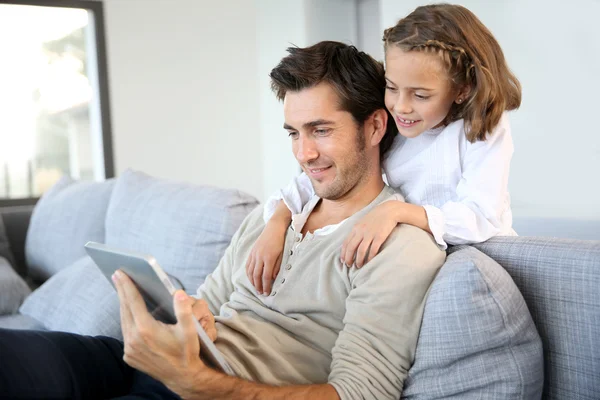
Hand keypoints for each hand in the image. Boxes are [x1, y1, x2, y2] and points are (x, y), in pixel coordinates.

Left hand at [112, 270, 208, 392]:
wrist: (183, 377)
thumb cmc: (187, 351)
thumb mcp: (189, 330)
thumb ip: (184, 310)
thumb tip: (178, 293)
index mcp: (146, 330)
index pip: (133, 302)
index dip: (127, 286)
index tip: (120, 273)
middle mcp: (134, 340)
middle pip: (125, 309)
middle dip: (122, 292)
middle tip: (118, 276)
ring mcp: (129, 350)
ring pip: (124, 321)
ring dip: (123, 305)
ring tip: (122, 291)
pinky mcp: (129, 356)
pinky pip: (125, 333)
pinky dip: (127, 320)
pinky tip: (130, 313)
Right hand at [246, 218, 286, 294]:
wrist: (274, 228)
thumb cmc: (280, 241)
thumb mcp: (282, 254)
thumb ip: (277, 267)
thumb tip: (273, 278)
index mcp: (269, 258)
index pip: (266, 276)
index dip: (266, 286)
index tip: (267, 293)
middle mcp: (260, 257)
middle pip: (257, 275)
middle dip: (258, 286)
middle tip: (261, 293)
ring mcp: (254, 254)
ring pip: (250, 271)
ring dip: (252, 281)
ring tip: (256, 288)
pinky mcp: (251, 252)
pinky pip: (247, 265)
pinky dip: (248, 273)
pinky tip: (251, 278)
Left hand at [341, 201, 401, 267]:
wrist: (389, 210)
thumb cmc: (376, 217)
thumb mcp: (363, 221)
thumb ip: (357, 230)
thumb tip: (351, 240)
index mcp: (356, 228)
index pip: (346, 242)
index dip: (343, 253)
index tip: (343, 260)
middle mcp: (361, 231)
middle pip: (351, 247)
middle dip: (349, 258)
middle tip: (349, 266)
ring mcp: (370, 234)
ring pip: (361, 250)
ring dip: (359, 260)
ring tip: (359, 266)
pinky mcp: (380, 236)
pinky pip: (373, 249)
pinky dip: (370, 257)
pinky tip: (369, 262)